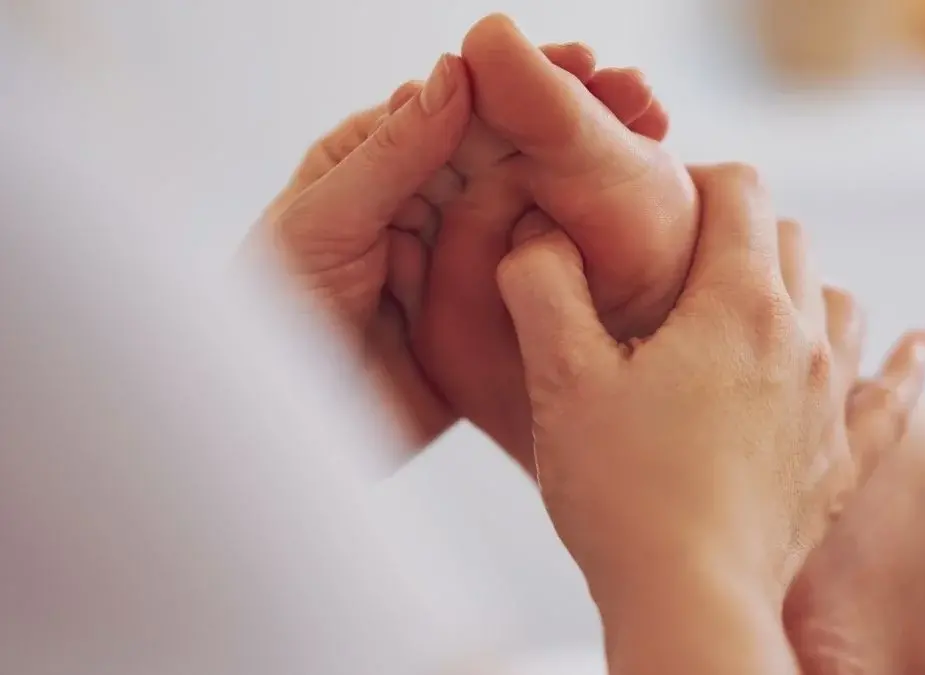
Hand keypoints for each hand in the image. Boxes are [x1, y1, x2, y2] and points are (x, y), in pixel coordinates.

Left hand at [250, 43, 636, 451]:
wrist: (279, 426)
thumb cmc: (268, 317)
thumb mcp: (323, 222)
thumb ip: (391, 154)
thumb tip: (456, 74)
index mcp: (378, 162)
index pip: (462, 107)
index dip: (524, 82)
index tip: (583, 65)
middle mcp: (425, 204)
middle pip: (512, 150)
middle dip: (575, 120)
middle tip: (639, 101)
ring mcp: (460, 259)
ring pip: (533, 209)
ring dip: (591, 180)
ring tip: (653, 149)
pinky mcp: (483, 316)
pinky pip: (535, 280)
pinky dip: (580, 258)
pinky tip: (633, 238)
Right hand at [497, 164, 924, 674]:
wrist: (689, 602)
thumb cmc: (622, 493)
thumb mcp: (562, 379)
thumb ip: (544, 286)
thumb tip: (539, 233)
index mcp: (737, 305)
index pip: (741, 190)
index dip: (697, 177)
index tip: (657, 203)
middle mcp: (801, 340)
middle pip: (791, 239)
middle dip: (740, 229)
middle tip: (683, 256)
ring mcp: (830, 402)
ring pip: (840, 302)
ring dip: (803, 284)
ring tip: (759, 295)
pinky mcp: (841, 462)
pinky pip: (893, 396)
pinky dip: (904, 362)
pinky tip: (921, 343)